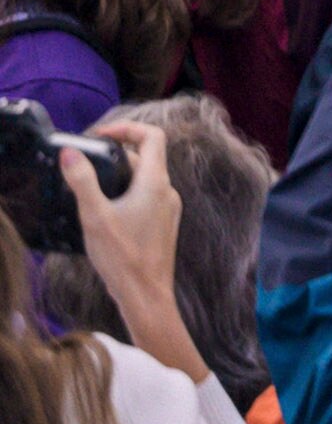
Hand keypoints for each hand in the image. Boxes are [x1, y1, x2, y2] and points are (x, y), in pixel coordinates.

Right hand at [66, 116, 202, 382]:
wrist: (146, 295)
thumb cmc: (123, 257)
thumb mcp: (95, 216)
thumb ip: (83, 182)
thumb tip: (71, 152)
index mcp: (156, 183)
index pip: (152, 136)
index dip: (126, 128)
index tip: (98, 135)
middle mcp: (168, 191)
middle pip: (145, 157)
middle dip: (114, 153)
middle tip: (84, 160)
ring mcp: (168, 208)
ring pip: (143, 178)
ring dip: (118, 174)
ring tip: (88, 185)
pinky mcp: (162, 223)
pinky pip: (145, 196)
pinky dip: (125, 192)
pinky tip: (102, 209)